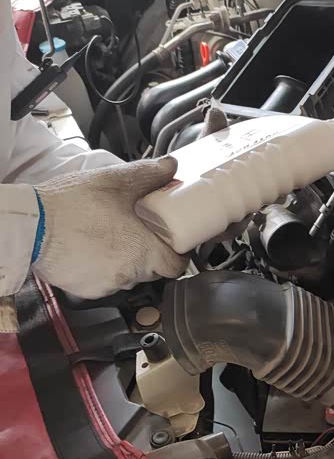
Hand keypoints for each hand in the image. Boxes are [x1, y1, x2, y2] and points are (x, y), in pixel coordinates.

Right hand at [33, 156, 187, 298]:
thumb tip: (170, 166)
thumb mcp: (115, 181)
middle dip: (149, 252)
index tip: (172, 243)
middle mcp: (129, 275)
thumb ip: (148, 175)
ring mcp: (107, 286)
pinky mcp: (87, 291)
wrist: (31, 225)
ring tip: (110, 237)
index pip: (176, 266)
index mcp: (144, 252)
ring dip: (125, 261)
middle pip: (152, 270)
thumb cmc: (73, 205)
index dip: (177, 254)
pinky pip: (104, 282)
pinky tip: (91, 250)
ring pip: (128, 277)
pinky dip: (102, 269)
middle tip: (137, 231)